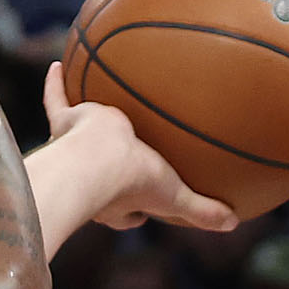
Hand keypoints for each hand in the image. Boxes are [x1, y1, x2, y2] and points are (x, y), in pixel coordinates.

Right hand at [38, 64, 236, 231]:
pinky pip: (58, 102)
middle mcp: (92, 177)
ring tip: (92, 111)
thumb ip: (201, 209)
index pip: (128, 214)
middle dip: (110, 173)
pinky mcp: (66, 124)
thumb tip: (234, 223)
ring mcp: (76, 149)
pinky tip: (56, 65)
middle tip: (123, 160)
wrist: (95, 160)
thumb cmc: (133, 182)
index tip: (144, 213)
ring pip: (78, 139)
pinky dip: (55, 85)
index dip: (135, 215)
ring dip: (84, 127)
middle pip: (103, 177)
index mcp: (116, 200)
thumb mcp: (174, 196)